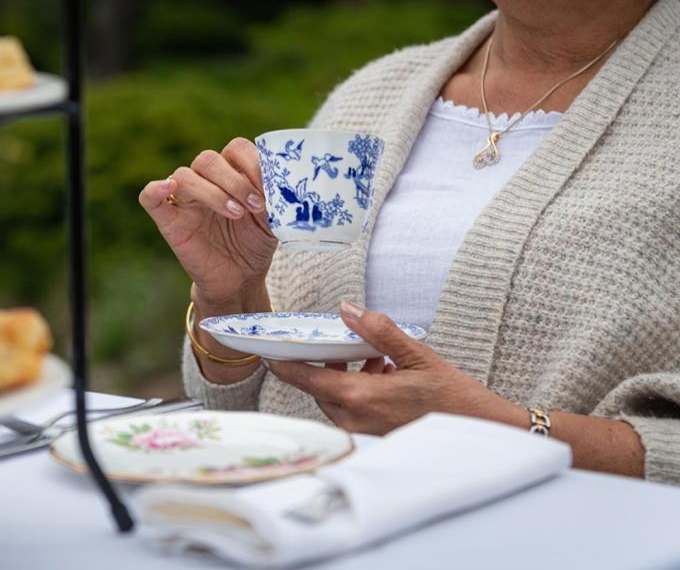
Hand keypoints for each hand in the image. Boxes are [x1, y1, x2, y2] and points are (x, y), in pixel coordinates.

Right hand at [139, 137, 277, 306]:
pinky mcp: (169, 221)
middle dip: (235, 181)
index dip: (253, 163)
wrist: (241, 278)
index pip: (236, 149)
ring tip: (237, 214)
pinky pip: (149, 197)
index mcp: (232, 173)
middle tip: (255, 206)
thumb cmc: (256, 243)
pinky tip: (170, 188)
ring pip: (185, 175)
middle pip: (209, 159)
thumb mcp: (274, 218)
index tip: (269, 190)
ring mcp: (185, 200)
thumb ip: (274, 197)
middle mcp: (206, 181)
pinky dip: (156, 189)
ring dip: (213, 193)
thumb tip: (278, 180)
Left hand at [266, 302, 524, 434]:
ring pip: (336, 398)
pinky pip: (353, 409)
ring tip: (377, 359)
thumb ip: (378, 331)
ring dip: (346, 376)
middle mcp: (357, 418)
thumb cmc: (451, 395)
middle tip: (347, 345)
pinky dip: (359, 388)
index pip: (308, 379)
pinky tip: (385, 374)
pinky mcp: (375, 435)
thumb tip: (347, 309)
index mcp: (361, 397)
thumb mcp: (416, 354)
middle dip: (326, 365)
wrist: (479, 432)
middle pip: (321, 388)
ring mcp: (365, 430)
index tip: (266, 353)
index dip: (284, 366)